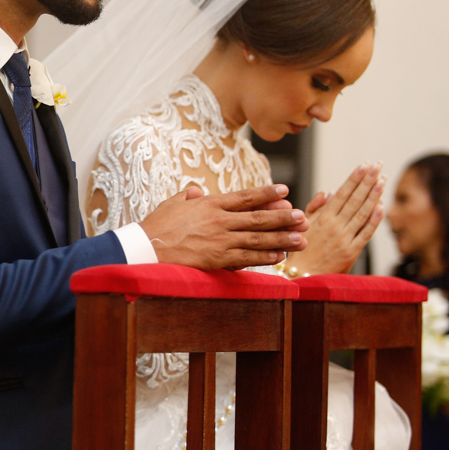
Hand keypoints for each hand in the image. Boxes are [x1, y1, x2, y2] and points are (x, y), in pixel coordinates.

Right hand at [140, 184, 308, 269]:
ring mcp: (220, 240)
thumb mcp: (172, 203)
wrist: (145, 248)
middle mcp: (219, 220)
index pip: (244, 197)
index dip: (266, 193)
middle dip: (283, 217)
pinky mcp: (217, 259)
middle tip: (302, 216)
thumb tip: (197, 190)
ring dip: (281, 238)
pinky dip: (264, 257)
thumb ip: (188, 196)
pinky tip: (280, 256)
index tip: (285, 191)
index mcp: (210, 203)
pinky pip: (246, 258)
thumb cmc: (156, 226)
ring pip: (257, 238)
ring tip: (301, 238)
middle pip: (258, 217)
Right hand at [289, 163, 384, 275]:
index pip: (342, 193)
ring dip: (374, 195)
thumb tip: (327, 192)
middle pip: (355, 199)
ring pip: (363, 213)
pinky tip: (381, 207)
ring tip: (382, 180)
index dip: (354, 179)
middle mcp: (335, 226)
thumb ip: (314, 208)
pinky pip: (366, 232)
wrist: (301, 276)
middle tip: (378, 165)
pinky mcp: (352, 251)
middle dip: (368, 181)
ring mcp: (345, 238)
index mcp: (322, 218)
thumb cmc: (299, 250)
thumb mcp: (302, 226)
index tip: (364, 165)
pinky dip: (375, 220)